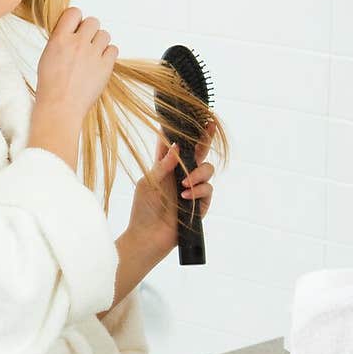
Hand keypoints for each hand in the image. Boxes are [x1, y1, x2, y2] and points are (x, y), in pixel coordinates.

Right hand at [35, 7, 118, 122]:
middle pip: (93, 21)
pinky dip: (109, 55)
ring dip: (100, 42)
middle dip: (90, 31)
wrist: (60, 107)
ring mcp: (93, 54)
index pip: (73, 13)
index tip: (77, 28)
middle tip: (86, 44)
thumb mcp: (47, 57)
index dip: (77, 20)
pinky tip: (101, 63)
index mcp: (60, 39)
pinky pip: (114, 49)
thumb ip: (60, 41)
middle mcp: (77, 43)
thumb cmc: (51, 87)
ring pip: (105, 34)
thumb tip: (70, 34)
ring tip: (94, 55)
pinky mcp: (105, 66)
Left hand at [128, 122, 216, 264]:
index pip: (179, 144)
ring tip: (185, 184)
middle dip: (206, 138)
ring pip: (207, 170)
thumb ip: (163, 164)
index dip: (186, 130)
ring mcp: (193, 189)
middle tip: (209, 126)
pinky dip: (198, 191)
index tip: (195, 116)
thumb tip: (176, 146)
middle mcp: (182, 175)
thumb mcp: (148, 181)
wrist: (148, 237)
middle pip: (199, 152)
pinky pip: (208, 190)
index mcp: (167, 166)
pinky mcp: (200, 204)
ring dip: (198, 174)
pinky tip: (186, 197)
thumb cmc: (143, 209)